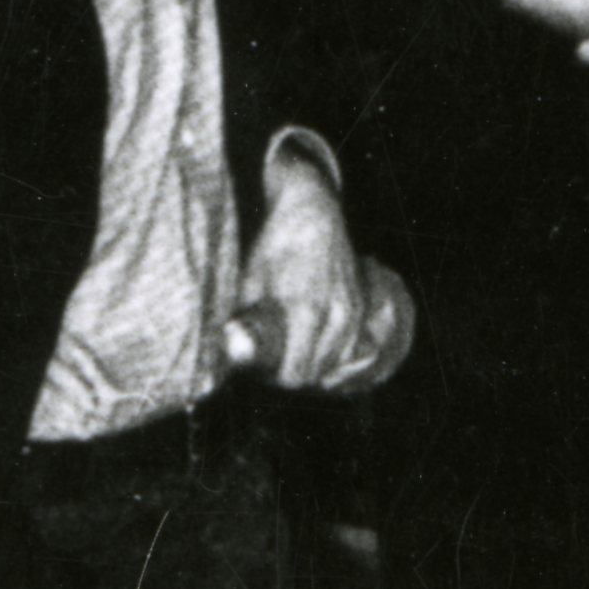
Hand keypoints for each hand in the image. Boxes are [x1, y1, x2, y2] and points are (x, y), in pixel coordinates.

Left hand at [230, 136, 415, 397]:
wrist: (313, 212)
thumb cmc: (274, 247)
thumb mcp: (250, 282)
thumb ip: (243, 322)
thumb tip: (227, 352)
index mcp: (307, 311)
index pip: (295, 374)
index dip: (273, 376)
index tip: (258, 364)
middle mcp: (338, 315)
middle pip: (315, 374)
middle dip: (291, 372)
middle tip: (270, 355)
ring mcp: (354, 311)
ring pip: (335, 365)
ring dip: (314, 365)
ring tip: (290, 346)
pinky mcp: (361, 308)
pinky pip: (351, 350)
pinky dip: (334, 355)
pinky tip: (314, 342)